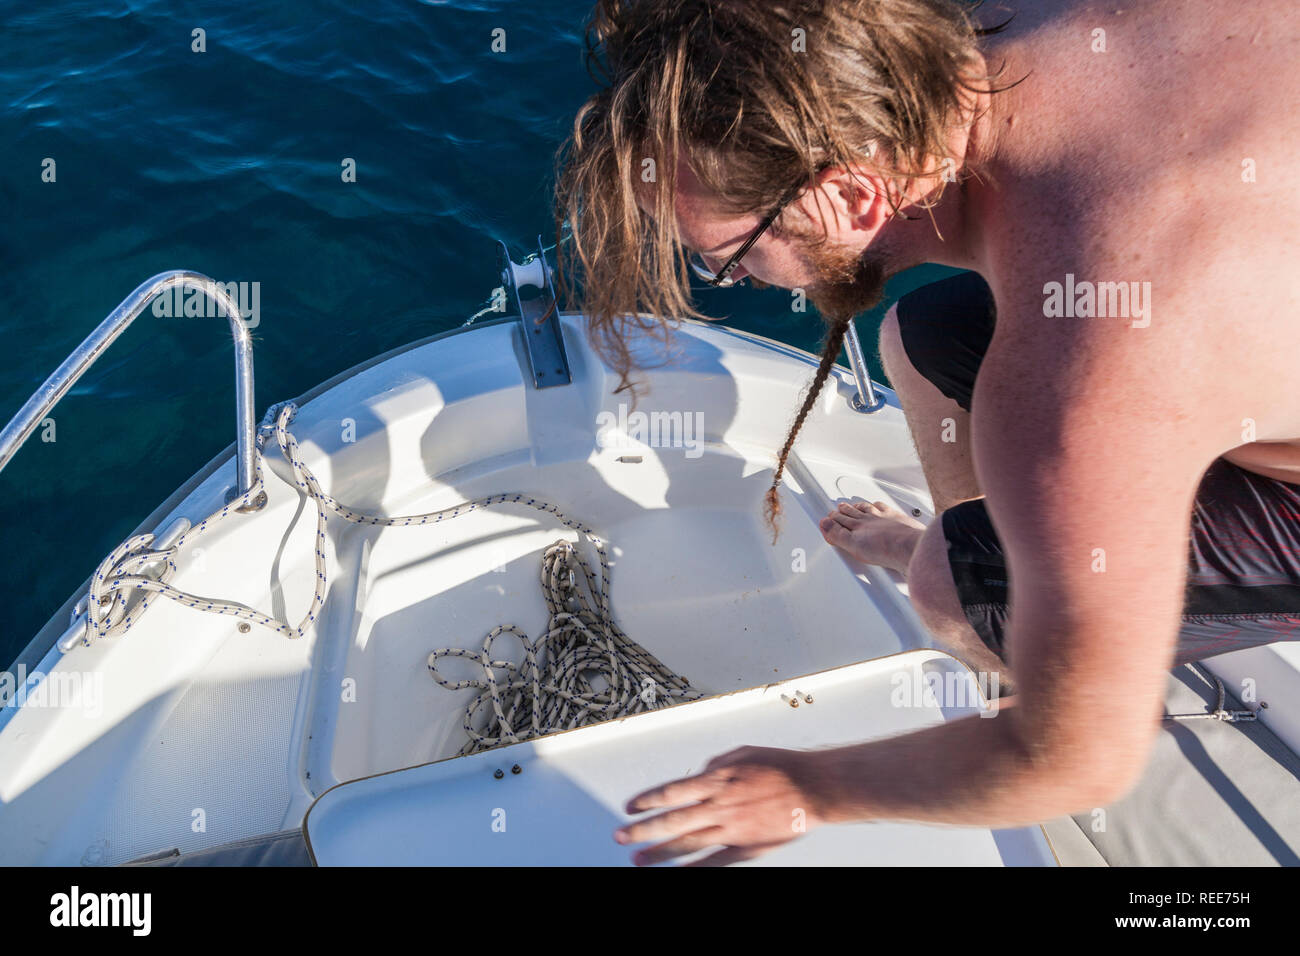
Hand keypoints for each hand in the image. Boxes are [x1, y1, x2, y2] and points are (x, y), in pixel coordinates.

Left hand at [614, 745, 836, 865]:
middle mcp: (719, 805)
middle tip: (621, 837)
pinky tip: (676, 873)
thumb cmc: (781, 766)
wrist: (814, 788)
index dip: (648, 800)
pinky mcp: (746, 847)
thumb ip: (716, 765)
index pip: (672, 792)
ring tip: (638, 859)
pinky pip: (713, 861)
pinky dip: (693, 869)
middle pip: (672, 821)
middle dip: (642, 830)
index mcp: (717, 779)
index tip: (629, 807)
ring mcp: (731, 829)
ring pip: (687, 843)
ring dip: (660, 852)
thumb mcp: (742, 753)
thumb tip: (700, 773)